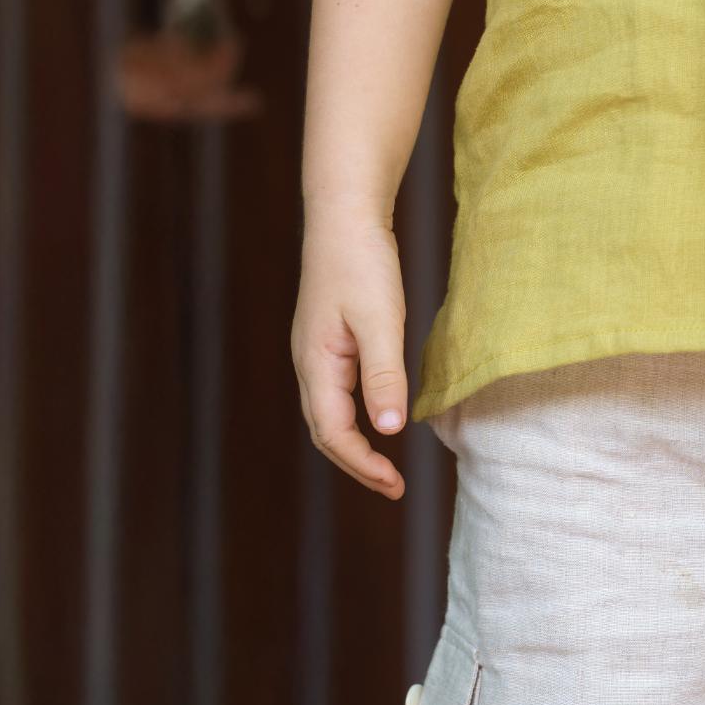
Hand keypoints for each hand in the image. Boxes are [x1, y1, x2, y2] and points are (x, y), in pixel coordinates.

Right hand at [294, 204, 412, 494]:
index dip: (363, 464)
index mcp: (317, 365)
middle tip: (394, 486)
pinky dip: (356, 417)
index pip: (333, 434)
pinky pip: (338, 393)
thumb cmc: (362, 263)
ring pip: (330, 414)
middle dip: (357, 464)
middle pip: (326, 432)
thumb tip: (390, 430)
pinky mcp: (329, 341)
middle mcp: (310, 365)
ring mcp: (317, 354)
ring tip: (386, 466)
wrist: (344, 217)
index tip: (395, 484)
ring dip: (355, 445)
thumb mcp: (380, 320)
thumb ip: (384, 375)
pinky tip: (380, 417)